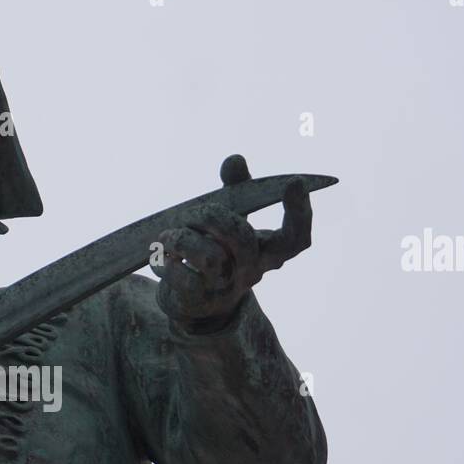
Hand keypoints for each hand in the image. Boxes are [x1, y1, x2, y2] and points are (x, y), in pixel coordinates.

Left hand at [152, 154, 312, 328]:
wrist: (193, 303)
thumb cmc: (215, 252)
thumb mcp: (227, 220)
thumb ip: (235, 189)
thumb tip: (235, 160)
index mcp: (266, 252)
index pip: (296, 239)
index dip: (300, 213)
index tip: (293, 183)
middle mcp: (251, 271)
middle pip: (243, 237)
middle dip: (212, 216)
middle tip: (191, 214)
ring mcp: (226, 288)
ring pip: (211, 257)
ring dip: (184, 238)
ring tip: (168, 236)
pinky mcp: (199, 301)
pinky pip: (184, 278)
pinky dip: (168, 262)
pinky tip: (163, 257)